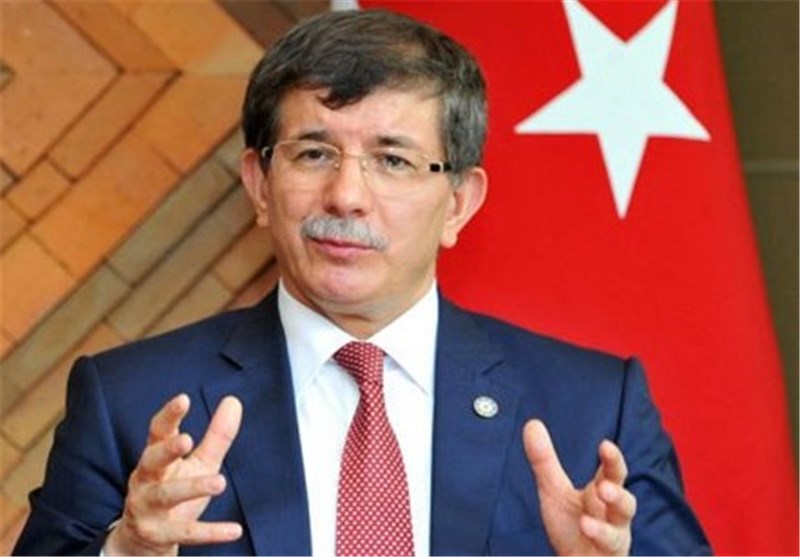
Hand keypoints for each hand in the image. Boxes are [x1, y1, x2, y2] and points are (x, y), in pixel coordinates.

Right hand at [104, 394, 243, 555]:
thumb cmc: (173, 489)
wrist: (142, 540)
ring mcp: (148, 508)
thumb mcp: (198, 461)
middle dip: (166, 451)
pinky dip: (209, 533)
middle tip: (185, 439)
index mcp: (156, 457)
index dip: (169, 415)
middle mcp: (146, 480)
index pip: (158, 432)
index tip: (183, 399)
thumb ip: (216, 435)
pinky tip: (234, 530)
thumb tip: (234, 401)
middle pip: (151, 462)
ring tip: (219, 482)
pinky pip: (184, 533)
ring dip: (191, 488)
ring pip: (165, 496)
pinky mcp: (157, 534)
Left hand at [523, 419, 635, 555]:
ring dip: (611, 517)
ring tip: (596, 506)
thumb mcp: (554, 491)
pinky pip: (610, 548)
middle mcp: (613, 515)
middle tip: (604, 484)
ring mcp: (614, 538)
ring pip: (622, 528)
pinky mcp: (610, 556)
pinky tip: (586, 528)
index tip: (605, 445)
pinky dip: (600, 537)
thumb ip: (544, 461)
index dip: (612, 460)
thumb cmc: (571, 527)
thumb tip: (532, 423)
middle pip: (625, 500)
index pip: (612, 473)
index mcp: (601, 494)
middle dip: (618, 492)